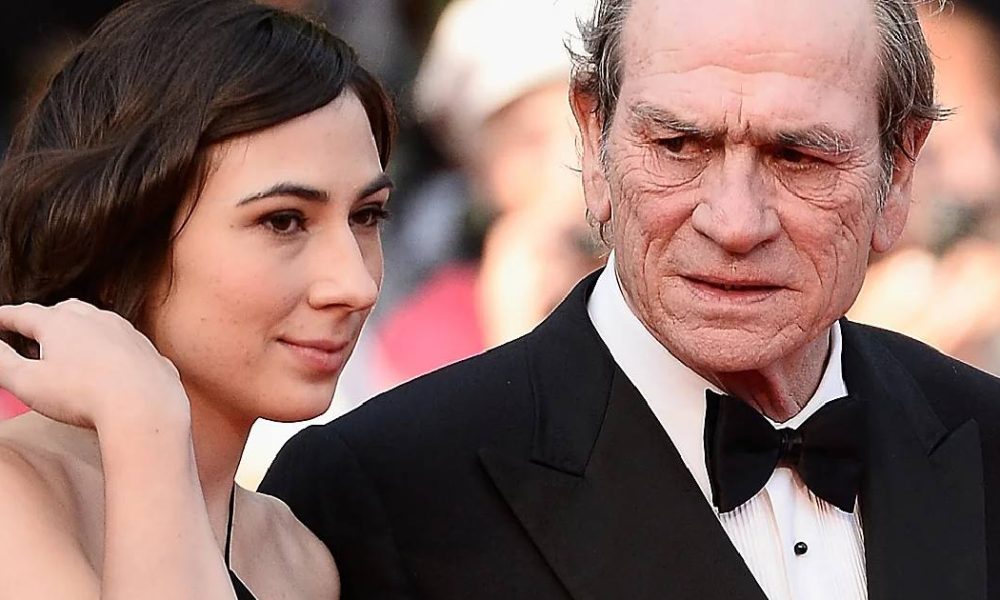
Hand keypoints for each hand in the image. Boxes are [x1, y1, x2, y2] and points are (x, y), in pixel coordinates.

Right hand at [0, 299, 188, 429]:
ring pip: (98, 322)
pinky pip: (124, 343)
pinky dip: (110, 347)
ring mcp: (126, 332)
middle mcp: (96, 319)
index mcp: (61, 323)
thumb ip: (2, 362)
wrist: (145, 407)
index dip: (5, 317)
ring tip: (68, 347)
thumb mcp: (27, 382)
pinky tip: (108, 362)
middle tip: (31, 333)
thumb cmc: (83, 396)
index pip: (24, 314)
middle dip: (45, 319)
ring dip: (80, 329)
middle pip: (64, 310)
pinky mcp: (148, 350)